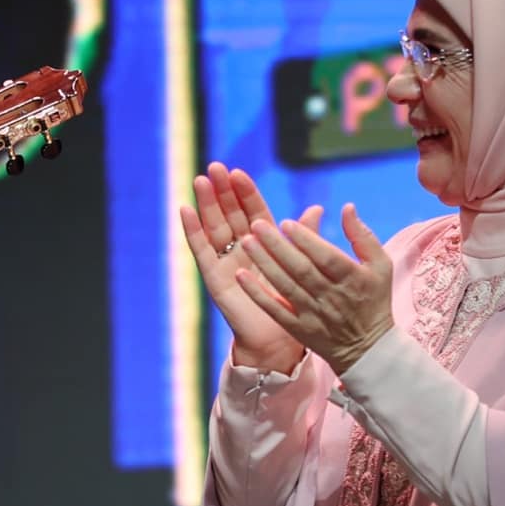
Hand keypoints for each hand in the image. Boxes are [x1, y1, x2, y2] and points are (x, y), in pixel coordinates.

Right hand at [180, 164, 303, 374]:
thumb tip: (319, 208)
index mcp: (264, 244)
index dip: (245, 192)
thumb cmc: (293, 303)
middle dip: (222, 191)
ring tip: (200, 181)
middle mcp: (241, 250)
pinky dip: (193, 231)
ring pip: (214, 227)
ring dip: (206, 204)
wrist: (280, 339)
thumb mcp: (303, 264)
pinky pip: (201, 251)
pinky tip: (185, 211)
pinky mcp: (214, 278)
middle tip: (214, 167)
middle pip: (230, 214)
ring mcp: (226, 262)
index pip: (253, 211)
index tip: (238, 172)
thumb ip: (306, 236)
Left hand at [234, 204, 394, 373]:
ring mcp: (312, 313)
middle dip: (277, 246)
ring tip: (246, 242)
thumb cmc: (374, 298)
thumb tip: (347, 207)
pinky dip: (257, 294)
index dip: (305, 239)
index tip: (285, 222)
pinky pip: (274, 309)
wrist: (367, 348)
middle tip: (256, 224)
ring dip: (264, 264)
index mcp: (352, 278)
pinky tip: (240, 276)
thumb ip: (362, 235)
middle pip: (301, 268)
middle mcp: (331, 295)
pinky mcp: (298, 328)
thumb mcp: (380, 265)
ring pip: (285, 286)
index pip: (325, 256)